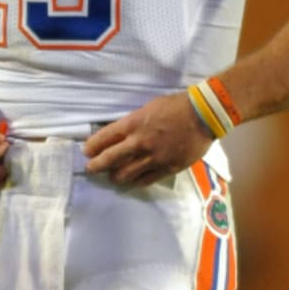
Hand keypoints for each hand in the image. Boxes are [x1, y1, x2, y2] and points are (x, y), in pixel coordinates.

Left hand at [83, 91, 214, 186]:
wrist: (202, 115)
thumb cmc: (174, 106)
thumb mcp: (147, 108)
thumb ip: (133, 123)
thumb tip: (121, 133)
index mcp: (133, 124)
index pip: (105, 137)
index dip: (93, 146)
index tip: (86, 152)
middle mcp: (140, 142)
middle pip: (111, 158)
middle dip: (97, 165)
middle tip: (90, 169)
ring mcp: (154, 157)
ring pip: (127, 173)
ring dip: (115, 176)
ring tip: (111, 177)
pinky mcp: (168, 168)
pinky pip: (146, 179)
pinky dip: (136, 182)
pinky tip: (131, 182)